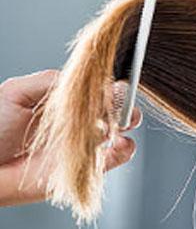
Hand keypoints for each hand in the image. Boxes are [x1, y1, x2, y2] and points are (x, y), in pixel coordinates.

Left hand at [0, 70, 141, 206]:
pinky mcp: (87, 167)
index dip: (109, 86)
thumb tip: (87, 82)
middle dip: (123, 103)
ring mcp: (84, 144)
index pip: (98, 88)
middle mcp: (78, 121)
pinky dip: (125, 148)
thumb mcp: (17, 92)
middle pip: (116, 107)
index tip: (110, 87)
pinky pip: (118, 157)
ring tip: (113, 124)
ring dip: (125, 123)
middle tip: (117, 105)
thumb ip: (51, 81)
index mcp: (65, 101)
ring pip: (122, 129)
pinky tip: (117, 143)